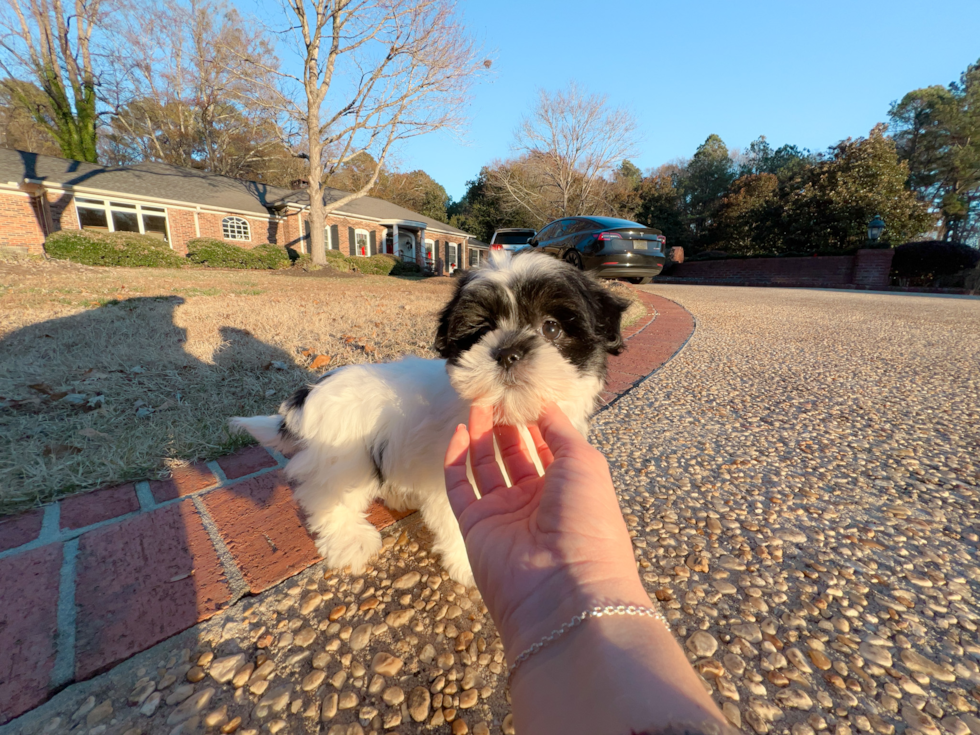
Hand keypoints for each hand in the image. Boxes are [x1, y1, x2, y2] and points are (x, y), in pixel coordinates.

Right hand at [443, 403, 649, 659]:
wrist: (564, 589)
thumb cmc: (587, 521)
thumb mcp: (585, 463)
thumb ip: (562, 430)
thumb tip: (545, 404)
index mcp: (570, 488)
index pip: (549, 447)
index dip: (536, 419)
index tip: (523, 391)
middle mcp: (537, 501)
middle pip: (515, 454)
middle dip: (506, 424)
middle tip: (495, 393)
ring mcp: (504, 514)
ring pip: (486, 466)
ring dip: (479, 434)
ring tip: (476, 402)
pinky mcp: (475, 525)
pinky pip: (460, 486)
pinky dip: (455, 459)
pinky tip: (457, 431)